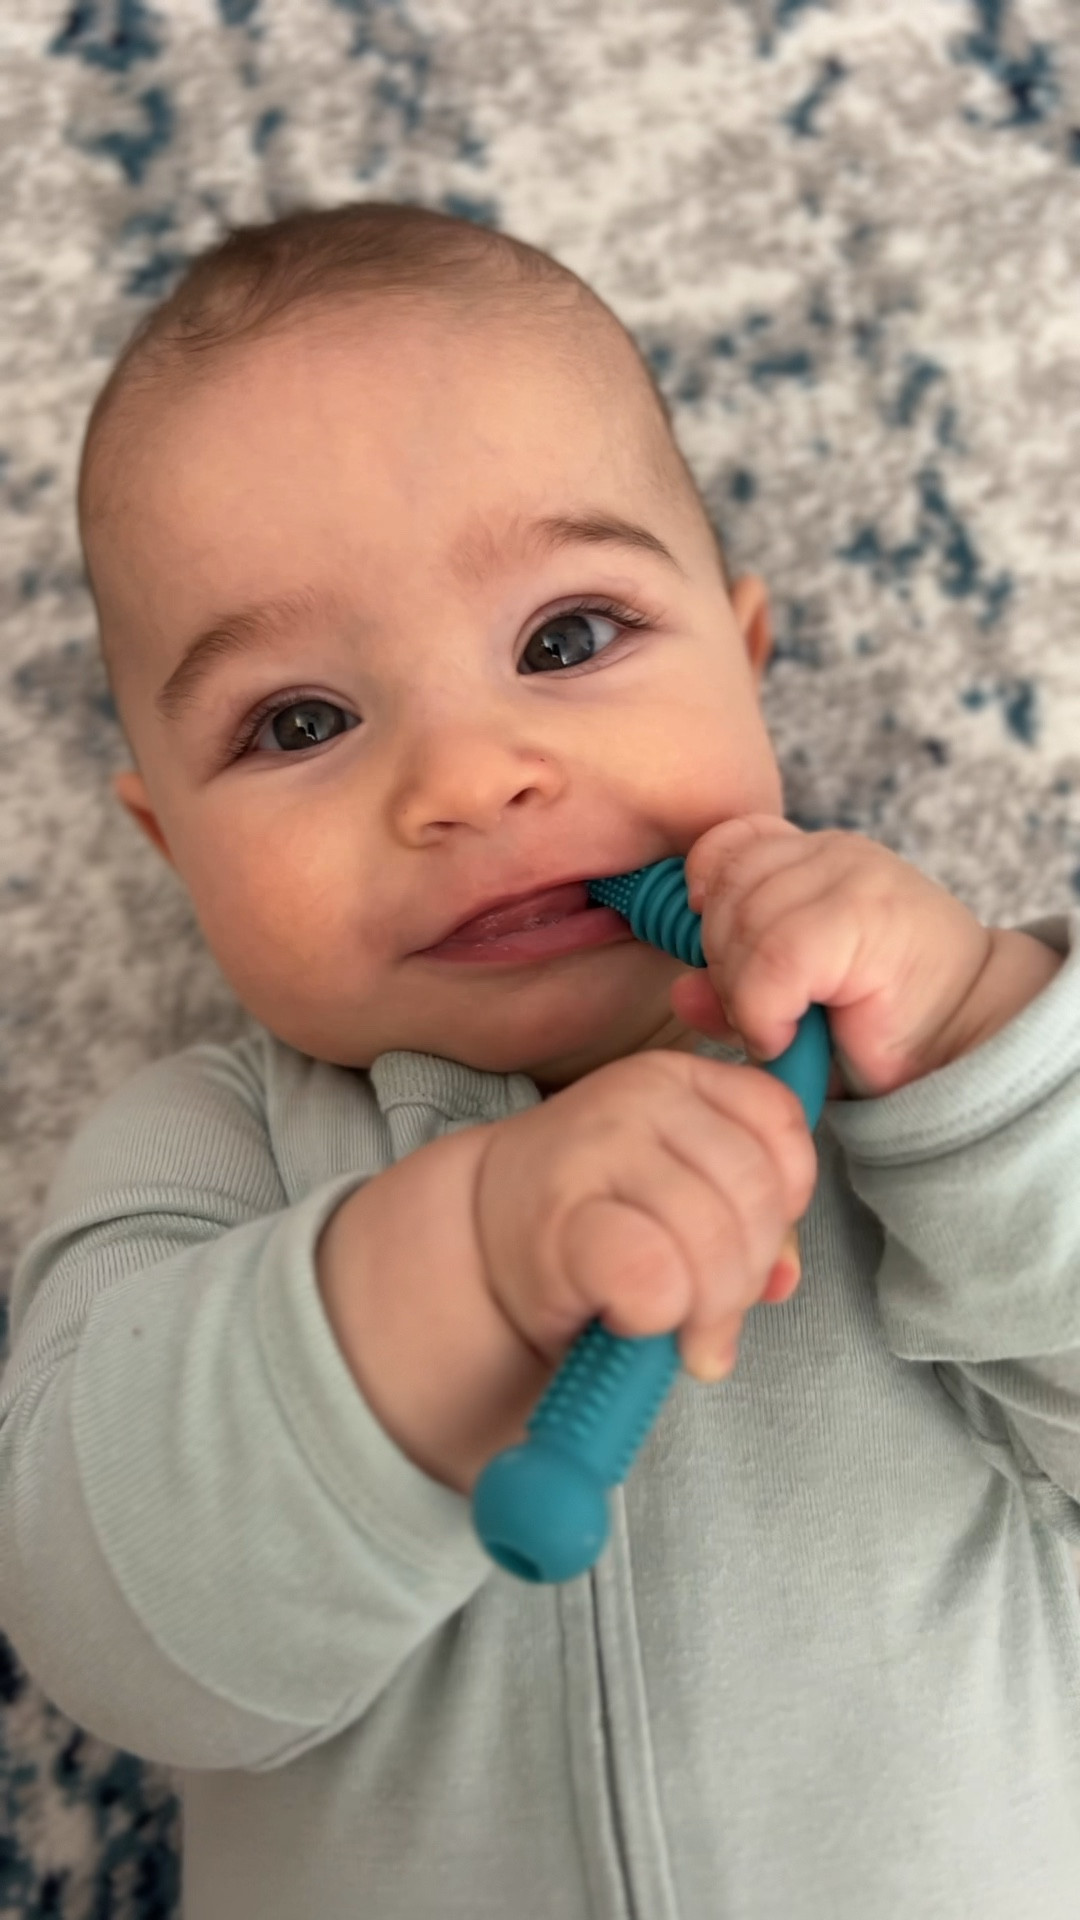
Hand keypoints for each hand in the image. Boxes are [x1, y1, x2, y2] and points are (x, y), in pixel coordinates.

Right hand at [474, 1049, 816, 1382]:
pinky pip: (656, 1277)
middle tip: (711, 1314)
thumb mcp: (681, 1198)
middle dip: (747, 1274)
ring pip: (712, 1239)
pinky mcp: (564, 1214)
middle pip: (755, 1193)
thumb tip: (785, 1279)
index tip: (745, 1243)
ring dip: (705, 1309)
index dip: (785, 1203)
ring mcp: (598, 1146)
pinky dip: (657, 1316)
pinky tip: (629, 1318)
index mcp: (679, 1078)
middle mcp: (641, 1096)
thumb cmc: (597, 1223)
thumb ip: (749, 1225)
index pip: (782, 1127)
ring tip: (674, 1326)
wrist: (479, 1243)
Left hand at [672, 815, 1060, 1097]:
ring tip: (775, 1027)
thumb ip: (734, 988)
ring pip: (743, 923)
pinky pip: (773, 957)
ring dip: (742, 993)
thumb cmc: (881, 1022)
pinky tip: (785, 1035)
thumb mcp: (791, 1000)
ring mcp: (852, 877)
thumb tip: (682, 992)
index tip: (713, 951)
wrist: (970, 1040)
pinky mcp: (863, 915)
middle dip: (720, 961)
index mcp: (812, 857)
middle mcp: (831, 853)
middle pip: (725, 887)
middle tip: (755, 1012)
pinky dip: (764, 1009)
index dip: (704, 893)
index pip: (727, 844)